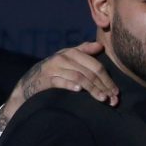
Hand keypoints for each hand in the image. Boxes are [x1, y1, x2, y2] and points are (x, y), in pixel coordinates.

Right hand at [3, 42, 118, 125]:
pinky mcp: (45, 79)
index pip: (96, 66)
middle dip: (103, 86)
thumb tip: (100, 46)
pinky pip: (60, 81)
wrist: (29, 82)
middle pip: (90, 72)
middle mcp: (63, 58)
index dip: (108, 79)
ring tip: (102, 99)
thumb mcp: (68, 59)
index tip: (116, 92)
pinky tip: (79, 90)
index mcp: (72, 53)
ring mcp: (53, 68)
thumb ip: (83, 51)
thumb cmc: (54, 71)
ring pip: (78, 77)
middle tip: (112, 100)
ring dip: (92, 89)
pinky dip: (70, 85)